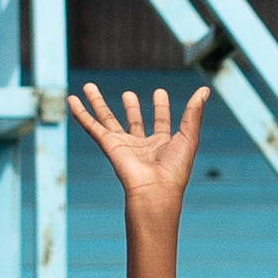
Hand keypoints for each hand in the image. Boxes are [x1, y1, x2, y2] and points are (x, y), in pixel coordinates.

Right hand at [67, 85, 208, 202]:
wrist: (155, 191)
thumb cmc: (175, 169)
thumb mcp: (188, 136)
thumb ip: (193, 113)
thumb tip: (205, 90)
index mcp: (162, 144)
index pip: (160, 122)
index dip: (161, 108)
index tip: (159, 93)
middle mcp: (141, 145)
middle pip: (133, 121)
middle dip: (130, 107)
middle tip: (128, 94)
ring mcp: (123, 145)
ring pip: (107, 120)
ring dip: (98, 103)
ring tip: (90, 87)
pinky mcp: (108, 145)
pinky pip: (91, 126)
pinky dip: (81, 113)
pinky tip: (72, 100)